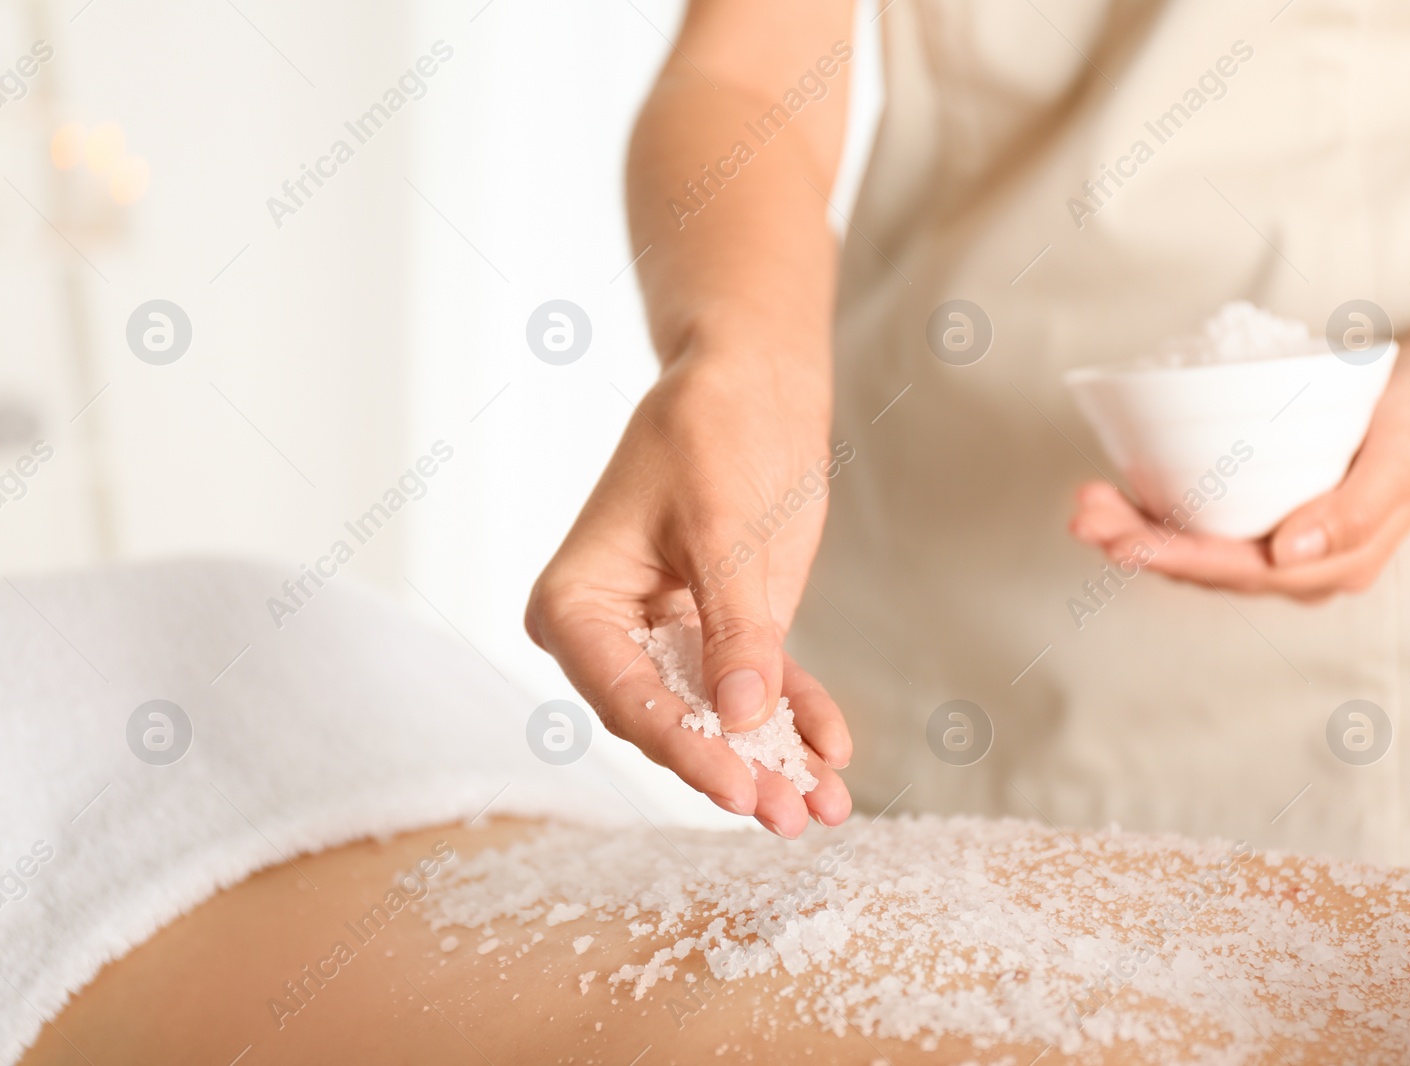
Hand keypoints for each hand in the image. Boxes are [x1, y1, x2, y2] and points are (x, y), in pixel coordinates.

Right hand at [525, 340, 851, 835]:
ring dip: (771, 761)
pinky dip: (797, 719)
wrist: (751, 385)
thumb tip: (739, 719)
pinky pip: (757, 690)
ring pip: (717, 719)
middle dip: (732, 768)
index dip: (682, 747)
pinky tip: (834, 752)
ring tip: (824, 808)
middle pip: (670, 721)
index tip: (735, 786)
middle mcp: (611, 634)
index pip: (625, 695)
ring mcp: (668, 640)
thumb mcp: (724, 525)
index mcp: (576, 604)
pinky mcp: (722, 635)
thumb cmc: (713, 430)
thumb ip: (734, 626)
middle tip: (787, 814)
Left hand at [1069, 351, 1409, 599]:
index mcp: (1334, 565)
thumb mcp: (1406, 459)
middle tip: (1083, 516)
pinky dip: (1152, 514)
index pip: (1240, 571)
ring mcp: (1275, 544)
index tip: (1123, 540)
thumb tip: (1287, 552)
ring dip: (1133, 531)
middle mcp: (1296, 565)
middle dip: (1138, 545)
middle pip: (1205, 566)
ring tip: (1085, 506)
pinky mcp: (1256, 516)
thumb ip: (1356, 511)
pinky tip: (1114, 497)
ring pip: (1193, 550)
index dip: (1177, 558)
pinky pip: (1197, 525)